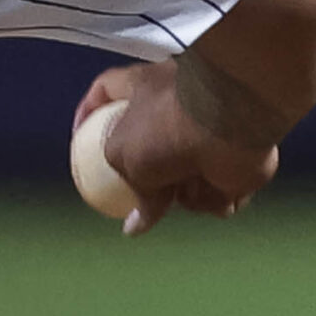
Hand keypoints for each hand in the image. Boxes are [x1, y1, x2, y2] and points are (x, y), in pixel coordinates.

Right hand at [75, 60, 280, 235]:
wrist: (232, 124)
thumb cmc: (167, 125)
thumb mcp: (123, 154)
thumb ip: (129, 187)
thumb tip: (134, 227)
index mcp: (143, 89)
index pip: (106, 90)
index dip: (88, 111)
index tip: (80, 138)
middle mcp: (175, 107)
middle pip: (152, 148)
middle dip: (152, 177)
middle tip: (150, 195)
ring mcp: (207, 133)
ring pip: (185, 178)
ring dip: (186, 192)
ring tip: (192, 184)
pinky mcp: (235, 159)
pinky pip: (216, 191)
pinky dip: (215, 197)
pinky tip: (218, 189)